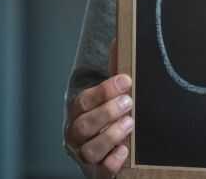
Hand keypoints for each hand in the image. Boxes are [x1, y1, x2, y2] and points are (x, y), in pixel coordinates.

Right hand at [65, 40, 133, 177]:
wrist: (101, 153)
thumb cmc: (106, 119)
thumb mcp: (109, 97)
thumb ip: (113, 73)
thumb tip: (119, 40)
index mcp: (77, 114)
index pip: (83, 101)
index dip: (104, 90)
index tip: (126, 80)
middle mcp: (76, 135)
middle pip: (84, 124)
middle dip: (107, 111)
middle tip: (128, 102)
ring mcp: (85, 156)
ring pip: (90, 149)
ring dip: (111, 135)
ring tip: (129, 123)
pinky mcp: (97, 173)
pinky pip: (101, 171)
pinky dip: (112, 161)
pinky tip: (125, 151)